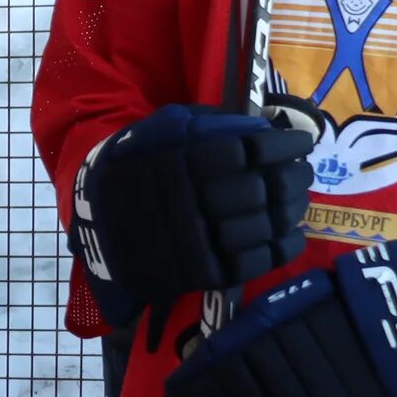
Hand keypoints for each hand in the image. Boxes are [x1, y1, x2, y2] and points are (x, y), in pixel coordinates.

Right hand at [70, 104, 311, 326]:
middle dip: (292, 178)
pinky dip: (281, 249)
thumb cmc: (133, 169)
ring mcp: (195, 240)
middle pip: (262, 188)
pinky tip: (292, 235)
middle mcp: (189, 200)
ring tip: (298, 200)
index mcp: (179, 162)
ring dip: (291, 211)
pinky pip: (253, 262)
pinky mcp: (200, 272)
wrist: (94, 224)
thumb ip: (205, 124)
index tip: (300, 142)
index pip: (249, 150)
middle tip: (302, 171)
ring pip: (263, 225)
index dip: (284, 145)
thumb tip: (261, 124)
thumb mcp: (158, 132)